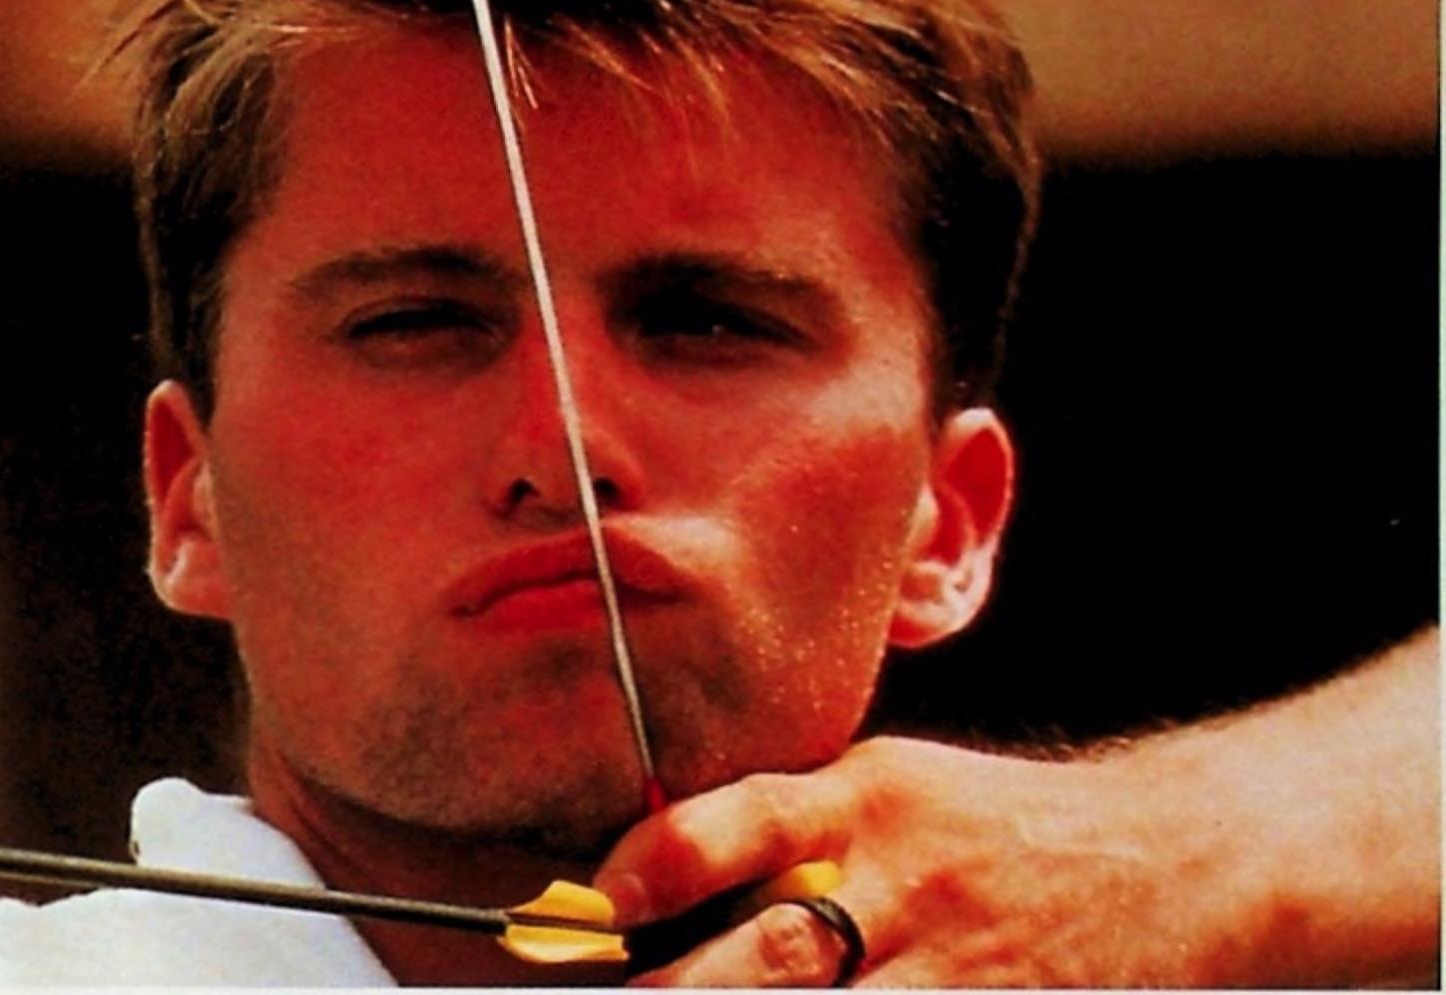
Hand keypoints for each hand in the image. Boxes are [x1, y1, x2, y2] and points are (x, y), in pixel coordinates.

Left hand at [595, 737, 1205, 986]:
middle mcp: (905, 883)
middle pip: (768, 958)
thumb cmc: (991, 828)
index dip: (647, 870)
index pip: (735, 824)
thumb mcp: (889, 787)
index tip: (592, 912)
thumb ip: (786, 825)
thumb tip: (647, 882)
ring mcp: (959, 970)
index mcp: (864, 802)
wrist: (1166, 862)